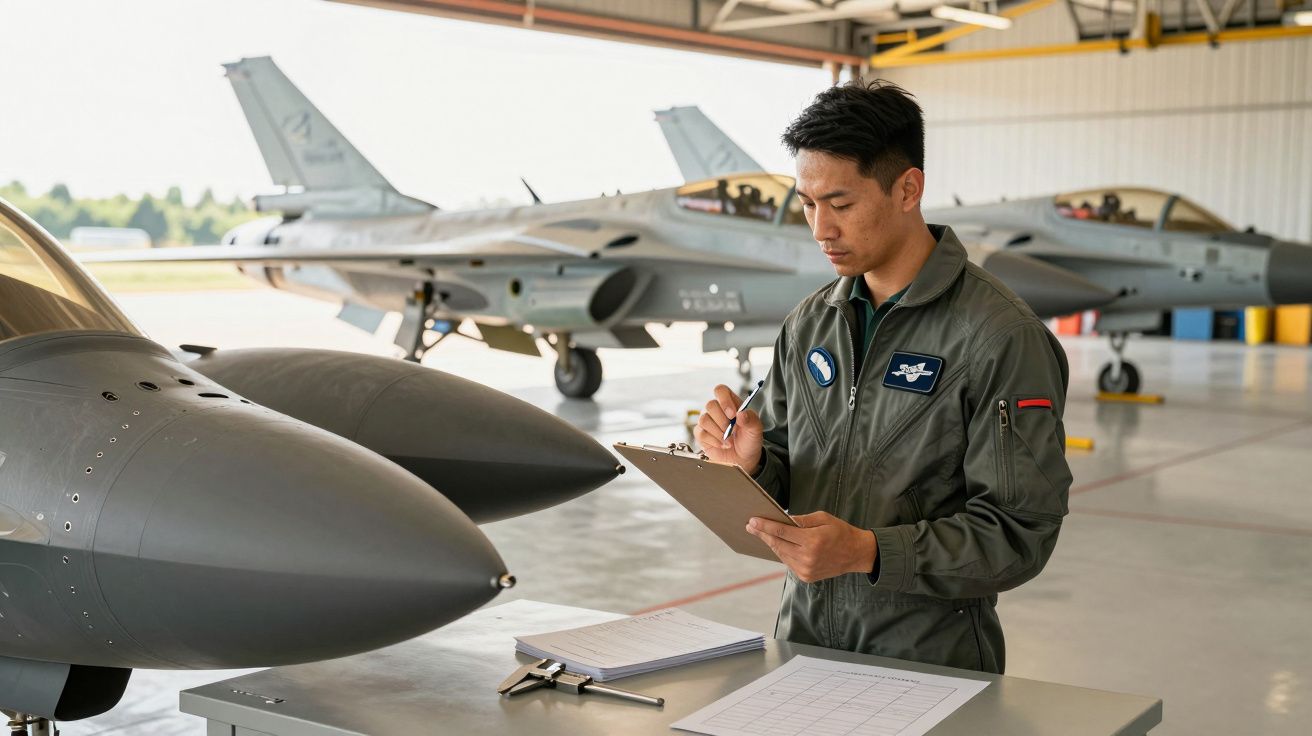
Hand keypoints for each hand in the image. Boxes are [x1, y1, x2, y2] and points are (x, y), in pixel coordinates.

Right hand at [694, 384, 762, 471]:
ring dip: (718, 432)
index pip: (720, 390)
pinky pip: (701, 433)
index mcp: (730, 403)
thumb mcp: (756, 430)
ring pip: (704, 419)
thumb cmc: (749, 441)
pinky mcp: (701, 434)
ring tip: (729, 440)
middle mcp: (716, 410)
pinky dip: (713, 441)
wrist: (744, 459)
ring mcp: (707, 422)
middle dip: (722, 421)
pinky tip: (723, 445)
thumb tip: (741, 414)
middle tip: (733, 431)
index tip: (733, 415)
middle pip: (710, 404)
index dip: (724, 400)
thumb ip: (751, 419)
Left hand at [746, 512, 876, 583]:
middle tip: (750, 526)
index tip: (752, 521)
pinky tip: (777, 544)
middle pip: (778, 544)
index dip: (765, 526)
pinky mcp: (806, 577)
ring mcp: (806, 569)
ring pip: (781, 554)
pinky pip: (788, 562)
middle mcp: (808, 557)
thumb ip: (801, 520)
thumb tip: (782, 519)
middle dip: (762, 534)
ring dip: (771, 543)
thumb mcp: (823, 518)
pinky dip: (782, 552)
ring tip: (761, 533)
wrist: (856, 554)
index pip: (782, 532)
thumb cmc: (840, 531)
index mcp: (813, 541)